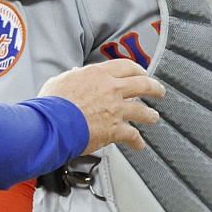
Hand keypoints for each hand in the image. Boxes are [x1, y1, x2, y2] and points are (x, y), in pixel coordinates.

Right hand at [41, 59, 164, 153]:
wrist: (53, 124)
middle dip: (154, 87)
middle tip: (158, 91)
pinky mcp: (115, 129)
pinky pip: (132, 135)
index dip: (137, 69)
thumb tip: (75, 74)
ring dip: (150, 115)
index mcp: (99, 74)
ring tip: (153, 117)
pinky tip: (139, 145)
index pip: (126, 67)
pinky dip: (137, 141)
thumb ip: (72, 77)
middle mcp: (112, 89)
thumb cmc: (52, 104)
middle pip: (142, 84)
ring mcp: (116, 110)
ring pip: (143, 110)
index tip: (141, 73)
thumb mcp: (60, 81)